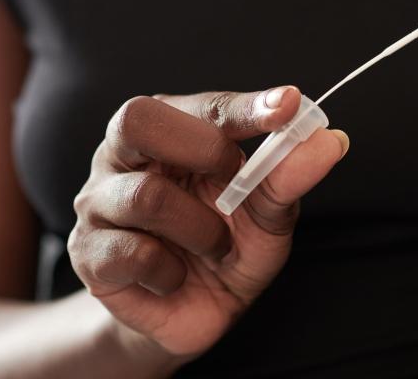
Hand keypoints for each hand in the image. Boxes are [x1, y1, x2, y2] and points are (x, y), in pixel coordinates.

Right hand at [68, 87, 348, 357]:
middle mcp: (125, 154)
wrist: (196, 312)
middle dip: (203, 149)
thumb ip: (289, 178)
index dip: (245, 106)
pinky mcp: (88, 252)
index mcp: (171, 129)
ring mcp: (98, 201)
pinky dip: (172, 271)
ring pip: (145, 196)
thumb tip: (329, 141)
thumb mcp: (269, 215)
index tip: (288, 105)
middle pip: (139, 119)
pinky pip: (133, 253)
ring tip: (215, 247)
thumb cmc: (229, 245)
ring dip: (202, 230)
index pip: (204, 105)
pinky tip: (176, 275)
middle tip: (234, 183)